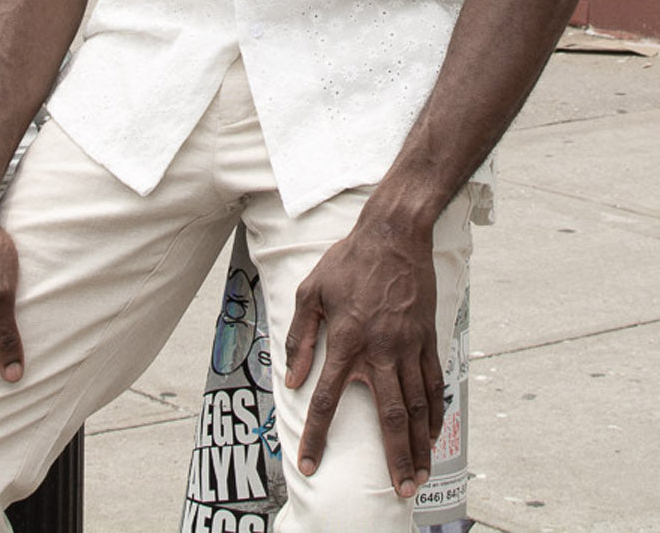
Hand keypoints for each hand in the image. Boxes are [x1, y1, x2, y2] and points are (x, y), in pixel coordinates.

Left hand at [284, 216, 443, 498]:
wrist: (393, 236)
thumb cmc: (347, 262)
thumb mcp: (310, 292)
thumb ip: (300, 337)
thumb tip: (292, 378)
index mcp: (345, 340)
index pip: (328, 399)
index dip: (317, 436)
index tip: (309, 465)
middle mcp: (379, 350)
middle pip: (388, 416)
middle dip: (394, 458)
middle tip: (399, 490)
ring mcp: (407, 346)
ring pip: (416, 406)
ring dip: (419, 445)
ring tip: (419, 476)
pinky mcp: (427, 338)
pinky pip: (433, 383)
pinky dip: (435, 412)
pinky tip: (434, 434)